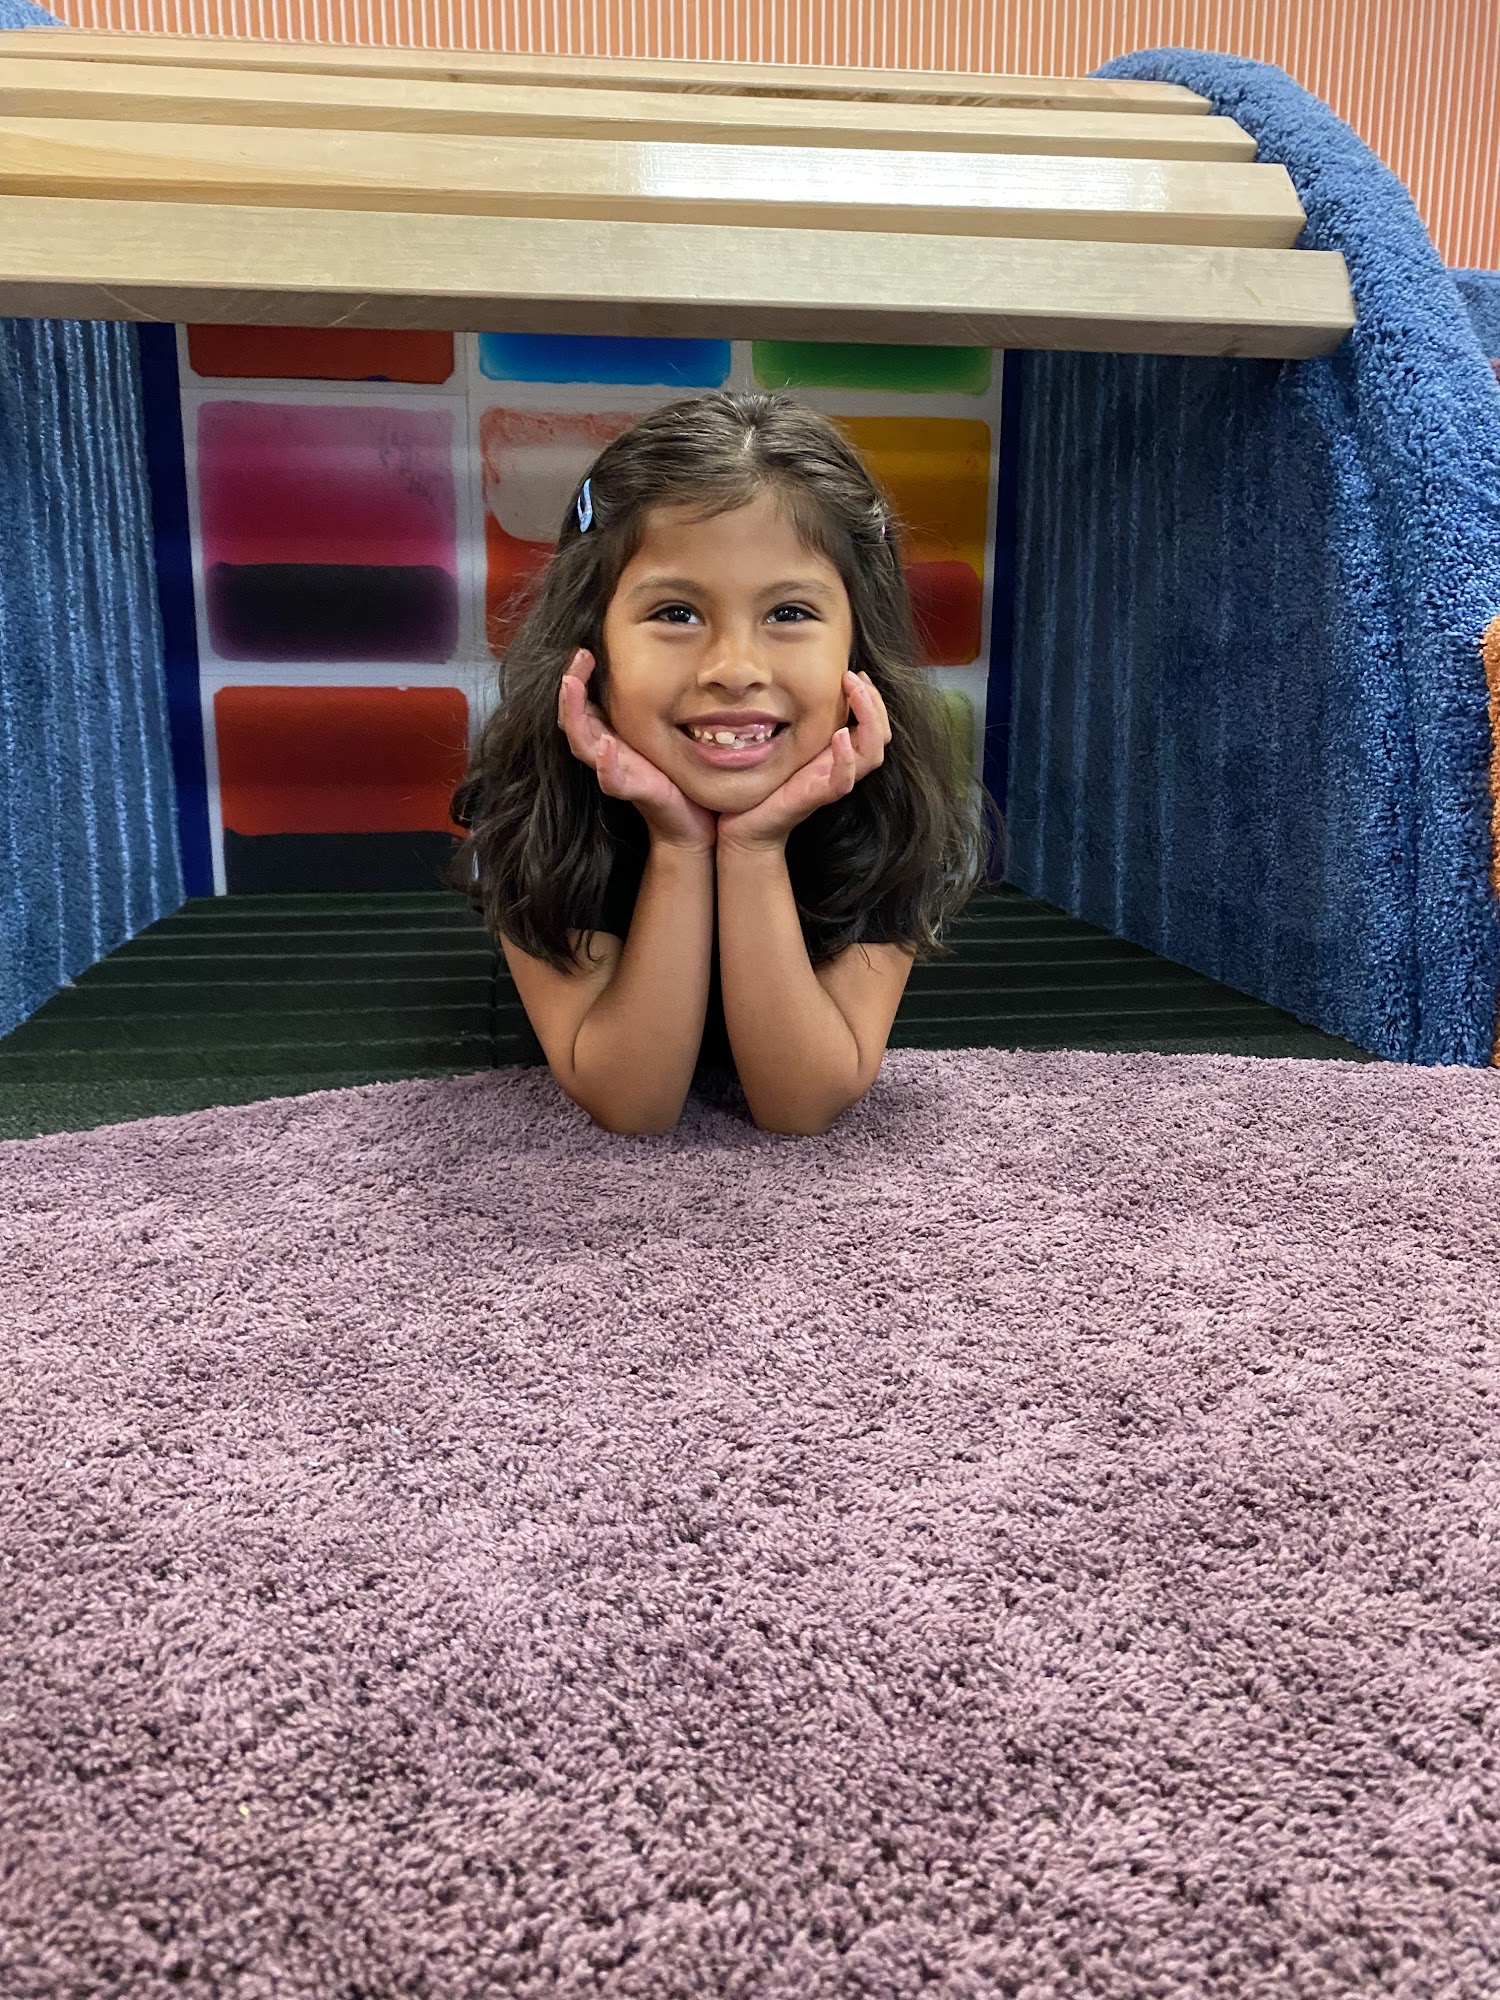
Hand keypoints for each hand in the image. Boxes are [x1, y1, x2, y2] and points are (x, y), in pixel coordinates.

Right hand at [557, 648, 717, 852]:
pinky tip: (606, 746)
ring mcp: (617, 771)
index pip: (580, 703)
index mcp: (610, 734)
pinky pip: (612, 779)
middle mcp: (606, 751)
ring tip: (572, 686)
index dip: (575, 675)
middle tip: (576, 659)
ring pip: (582, 744)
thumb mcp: (659, 731)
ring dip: (574, 714)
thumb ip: (651, 705)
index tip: (582, 649)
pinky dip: (606, 764)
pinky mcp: (634, 791)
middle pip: (572, 718)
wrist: (692, 821)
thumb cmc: (674, 774)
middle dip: (569, 687)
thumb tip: (657, 661)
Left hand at [716, 669, 890, 853]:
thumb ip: (800, 719)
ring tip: (856, 694)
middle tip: (855, 676)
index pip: (873, 724)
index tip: (855, 673)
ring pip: (872, 756)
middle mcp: (842, 766)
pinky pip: (843, 780)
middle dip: (874, 702)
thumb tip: (797, 680)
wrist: (745, 824)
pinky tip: (840, 735)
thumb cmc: (765, 781)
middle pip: (880, 736)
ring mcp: (832, 782)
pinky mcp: (817, 797)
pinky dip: (846, 758)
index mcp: (838, 752)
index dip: (872, 697)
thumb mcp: (786, 742)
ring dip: (869, 721)